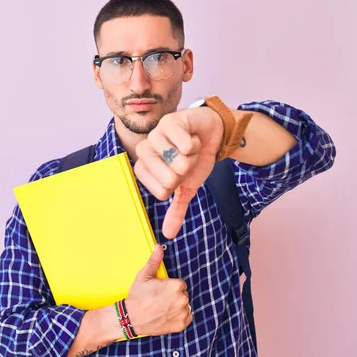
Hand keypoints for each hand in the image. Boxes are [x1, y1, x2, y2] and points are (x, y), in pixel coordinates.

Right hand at [124, 245, 191, 335]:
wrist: (131, 319)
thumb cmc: (137, 298)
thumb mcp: (144, 276)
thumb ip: (154, 261)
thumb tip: (158, 248)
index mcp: (176, 285)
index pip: (180, 284)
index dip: (170, 286)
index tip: (162, 291)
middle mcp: (182, 299)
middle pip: (183, 294)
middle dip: (174, 296)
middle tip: (161, 300)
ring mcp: (183, 312)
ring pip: (185, 306)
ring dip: (177, 306)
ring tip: (163, 308)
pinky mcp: (182, 324)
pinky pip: (186, 317)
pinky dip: (179, 317)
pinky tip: (167, 316)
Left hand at [134, 107, 223, 238]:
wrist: (212, 134)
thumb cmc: (195, 158)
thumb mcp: (187, 187)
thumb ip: (176, 209)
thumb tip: (169, 235)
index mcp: (144, 168)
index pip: (160, 192)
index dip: (177, 185)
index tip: (180, 173)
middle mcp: (145, 150)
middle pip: (168, 179)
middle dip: (186, 171)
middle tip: (186, 158)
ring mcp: (156, 134)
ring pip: (178, 162)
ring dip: (191, 157)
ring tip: (189, 148)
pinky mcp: (170, 121)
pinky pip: (185, 145)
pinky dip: (195, 144)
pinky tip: (192, 137)